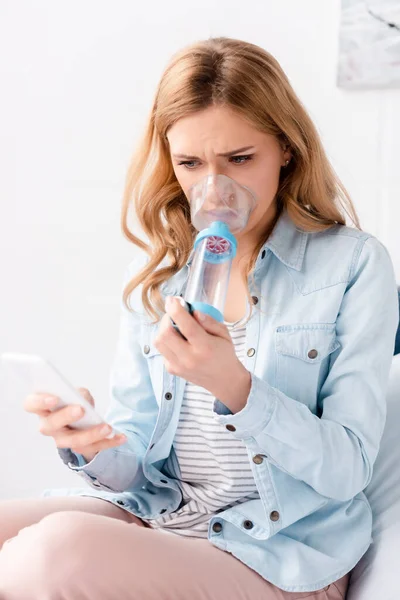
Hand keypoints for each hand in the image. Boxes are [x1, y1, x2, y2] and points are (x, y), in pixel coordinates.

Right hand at [23, 388, 126, 462]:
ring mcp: (63, 439)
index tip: (54, 398)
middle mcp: (49, 426)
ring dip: (91, 434)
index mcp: (43, 408)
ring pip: (73, 441)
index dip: (40, 402)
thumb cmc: (75, 402)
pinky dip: (109, 442)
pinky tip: (121, 437)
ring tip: (107, 428)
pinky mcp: (80, 448)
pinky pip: (94, 448)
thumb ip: (79, 394)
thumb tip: (83, 401)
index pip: (31, 404)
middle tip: (80, 409)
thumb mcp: (78, 394)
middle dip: (66, 417)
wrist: (85, 420)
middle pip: (51, 425)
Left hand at [155, 296, 250, 411]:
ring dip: (163, 329)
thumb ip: (209, 321)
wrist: (224, 380)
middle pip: (165, 334)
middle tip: (174, 313)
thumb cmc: (225, 354)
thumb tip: (193, 310)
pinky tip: (178, 340)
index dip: (176, 309)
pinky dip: (167, 341)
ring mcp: (179, 366)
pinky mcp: (172, 370)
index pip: (186, 326)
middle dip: (166, 318)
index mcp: (205, 347)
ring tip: (174, 326)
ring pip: (159, 342)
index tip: (172, 299)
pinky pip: (162, 350)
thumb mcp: (224, 334)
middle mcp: (189, 358)